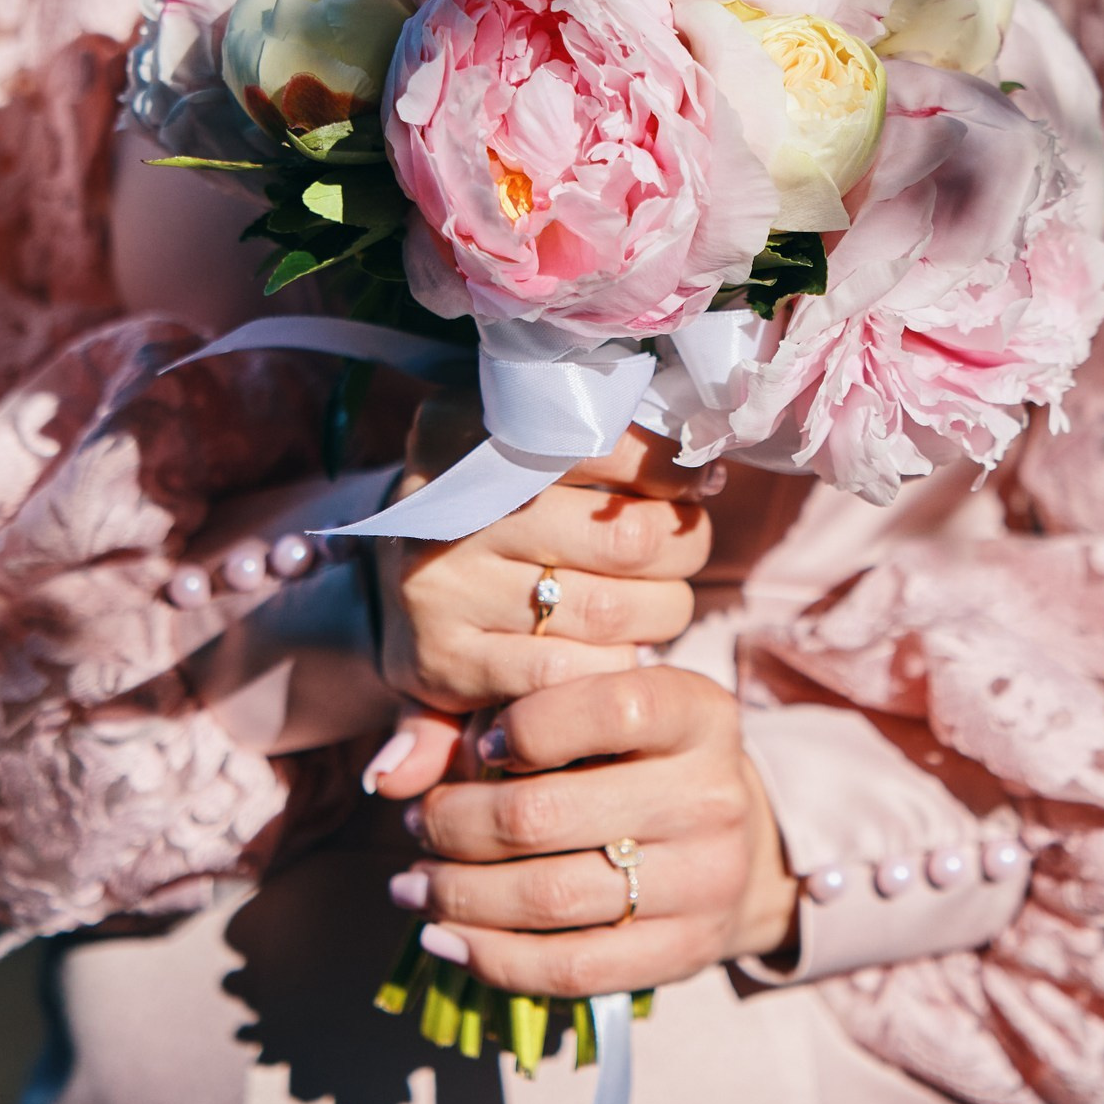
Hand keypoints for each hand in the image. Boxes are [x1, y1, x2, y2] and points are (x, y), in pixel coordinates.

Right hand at [365, 396, 719, 797]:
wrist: (398, 592)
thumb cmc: (494, 511)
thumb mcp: (518, 451)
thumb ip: (596, 439)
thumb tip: (705, 468)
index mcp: (460, 432)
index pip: (600, 443)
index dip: (668, 467)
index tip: (694, 481)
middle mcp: (447, 509)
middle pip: (623, 535)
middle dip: (682, 544)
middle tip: (687, 543)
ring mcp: (441, 590)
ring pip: (608, 610)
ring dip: (661, 609)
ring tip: (661, 598)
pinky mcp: (446, 663)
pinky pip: (570, 671)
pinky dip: (614, 664)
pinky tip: (616, 647)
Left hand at [391, 666, 800, 996]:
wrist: (740, 844)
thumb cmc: (637, 763)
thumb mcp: (593, 713)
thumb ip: (494, 718)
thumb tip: (391, 775)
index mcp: (698, 713)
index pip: (612, 707)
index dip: (524, 727)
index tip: (476, 748)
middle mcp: (712, 794)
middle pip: (549, 815)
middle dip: (455, 825)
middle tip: (417, 824)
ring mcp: (706, 880)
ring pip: (549, 898)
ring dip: (458, 896)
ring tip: (413, 885)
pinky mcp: (686, 952)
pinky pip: (571, 969)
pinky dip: (491, 959)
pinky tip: (445, 939)